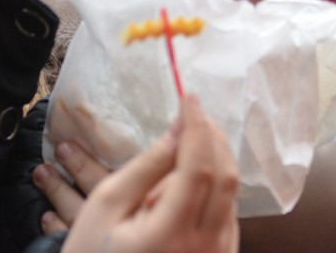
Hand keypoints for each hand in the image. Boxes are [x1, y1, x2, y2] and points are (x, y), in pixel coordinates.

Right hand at [41, 94, 239, 252]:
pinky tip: (187, 183)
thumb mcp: (106, 205)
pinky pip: (227, 212)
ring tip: (182, 150)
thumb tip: (178, 130)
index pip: (199, 167)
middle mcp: (204, 248)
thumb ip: (146, 166)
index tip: (190, 98)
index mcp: (170, 235)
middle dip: (212, 138)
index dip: (197, 127)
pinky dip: (213, 188)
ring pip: (230, 194)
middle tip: (193, 115)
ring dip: (213, 162)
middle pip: (225, 177)